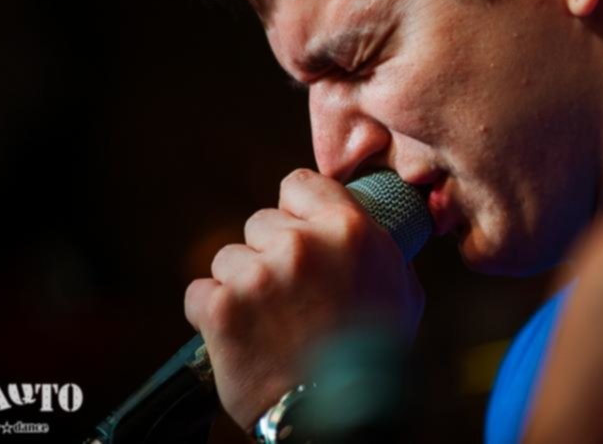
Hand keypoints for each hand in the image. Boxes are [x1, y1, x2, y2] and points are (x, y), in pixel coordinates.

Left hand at [184, 168, 424, 429]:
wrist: (341, 416)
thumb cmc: (377, 356)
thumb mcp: (401, 290)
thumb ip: (376, 249)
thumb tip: (364, 230)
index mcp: (347, 229)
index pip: (297, 185)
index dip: (296, 211)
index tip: (298, 233)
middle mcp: (299, 244)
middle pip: (260, 223)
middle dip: (269, 254)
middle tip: (289, 294)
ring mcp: (256, 275)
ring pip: (228, 258)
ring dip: (240, 285)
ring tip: (266, 322)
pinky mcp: (221, 309)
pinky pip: (200, 293)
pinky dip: (213, 315)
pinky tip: (241, 337)